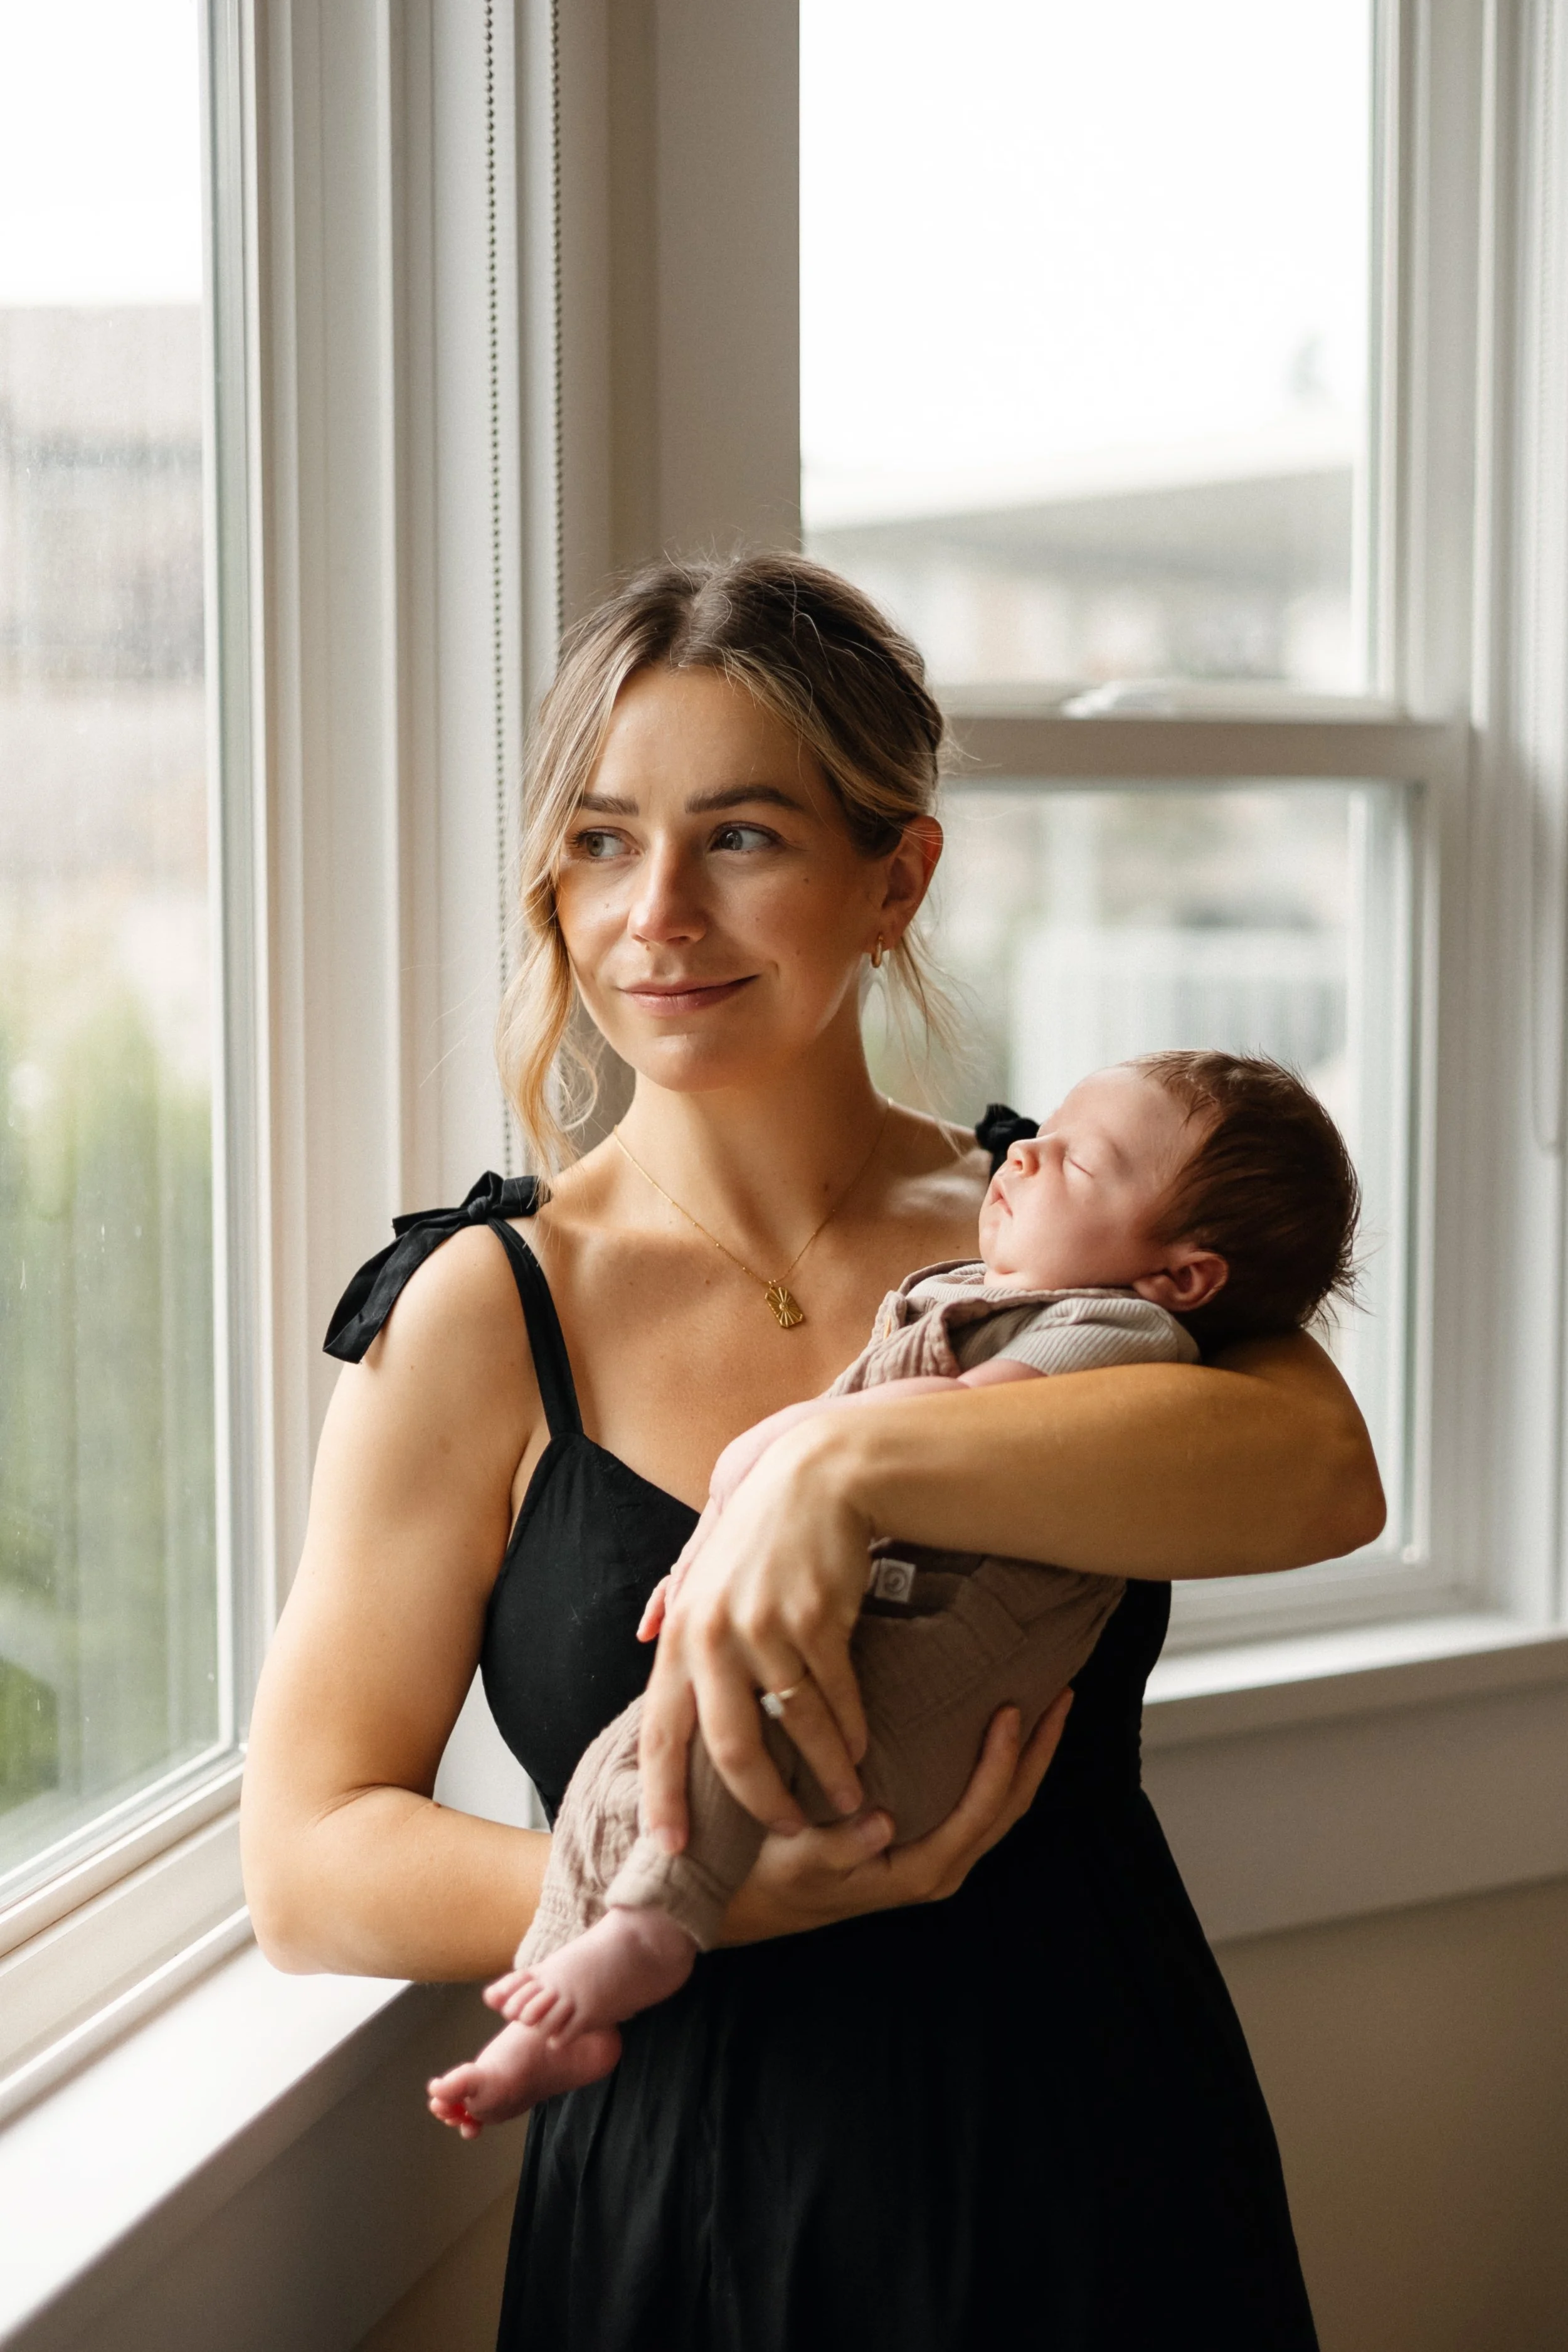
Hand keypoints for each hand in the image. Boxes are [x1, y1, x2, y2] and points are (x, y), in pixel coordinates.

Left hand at [640, 1417, 875, 1848]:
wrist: (820, 1476)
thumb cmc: (763, 1521)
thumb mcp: (704, 1557)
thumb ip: (675, 1598)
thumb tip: (642, 1631)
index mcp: (680, 1631)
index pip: (661, 1733)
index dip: (666, 1796)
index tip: (673, 1846)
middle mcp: (713, 1636)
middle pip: (731, 1748)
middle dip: (761, 1802)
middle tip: (788, 1830)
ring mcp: (765, 1629)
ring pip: (794, 1729)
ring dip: (824, 1773)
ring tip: (845, 1801)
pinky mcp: (815, 1622)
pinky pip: (837, 1697)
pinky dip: (852, 1732)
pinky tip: (863, 1751)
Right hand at [716, 1693, 1070, 1942]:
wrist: (757, 1905)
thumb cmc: (777, 1877)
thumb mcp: (804, 1861)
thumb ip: (844, 1846)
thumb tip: (882, 1821)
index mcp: (920, 1871)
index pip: (980, 1811)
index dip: (1002, 1761)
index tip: (1011, 1710)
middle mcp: (941, 1868)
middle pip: (1008, 1807)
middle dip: (1039, 1753)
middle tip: (1061, 1696)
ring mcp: (938, 1858)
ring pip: (1000, 1806)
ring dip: (1027, 1758)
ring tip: (1047, 1705)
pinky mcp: (927, 1844)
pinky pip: (979, 1804)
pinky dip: (1000, 1767)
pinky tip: (1000, 1733)